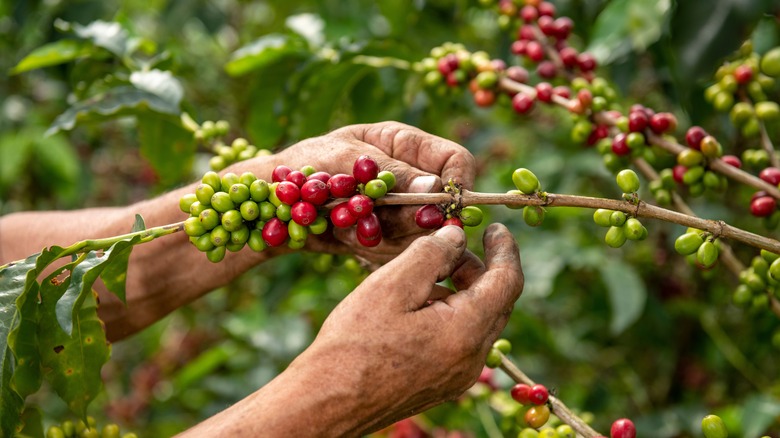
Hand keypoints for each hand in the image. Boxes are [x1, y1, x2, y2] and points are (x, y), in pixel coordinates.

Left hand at [275, 121, 475, 262]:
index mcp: (406, 144)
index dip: (458, 183)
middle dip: (415, 218)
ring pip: (422, 232)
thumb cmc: (304, 166)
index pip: (455, 160)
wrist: (272, 205)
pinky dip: (373, 248)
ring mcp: (399, 210)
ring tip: (347, 221)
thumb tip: (436, 187)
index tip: (445, 207)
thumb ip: (391, 173)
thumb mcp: (345, 159)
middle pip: (443, 203)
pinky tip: (344, 236)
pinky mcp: (387, 237)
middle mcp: (410, 178)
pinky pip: (399, 252)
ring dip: (388, 235)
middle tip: (379, 221)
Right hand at [289, 223, 522, 433]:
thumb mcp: (392, 285)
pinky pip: (460, 340)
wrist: (327, 402)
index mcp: (467, 332)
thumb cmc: (354, 343)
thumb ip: (431, 253)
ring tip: (421, 275)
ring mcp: (458, 377)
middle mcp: (472, 359)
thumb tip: (457, 236)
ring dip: (460, 291)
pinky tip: (414, 307)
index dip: (504, 250)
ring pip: (477, 321)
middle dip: (477, 268)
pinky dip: (449, 314)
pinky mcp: (442, 385)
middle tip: (447, 246)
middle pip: (495, 301)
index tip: (494, 227)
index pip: (507, 281)